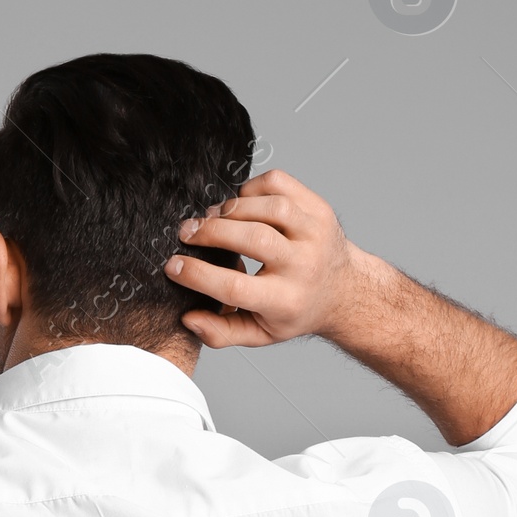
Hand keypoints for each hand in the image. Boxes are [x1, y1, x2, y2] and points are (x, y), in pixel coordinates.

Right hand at [164, 170, 369, 349]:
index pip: (235, 287)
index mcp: (286, 300)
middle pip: (253, 239)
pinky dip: (252, 188)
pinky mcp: (318, 208)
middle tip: (188, 232)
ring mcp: (315, 232)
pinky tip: (242, 203)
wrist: (343, 290)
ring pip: (268, 207)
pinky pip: (279, 184)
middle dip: (211, 232)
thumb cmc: (295, 309)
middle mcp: (304, 266)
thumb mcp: (260, 333)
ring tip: (213, 218)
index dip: (198, 275)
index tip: (173, 265)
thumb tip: (189, 318)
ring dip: (231, 208)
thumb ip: (222, 332)